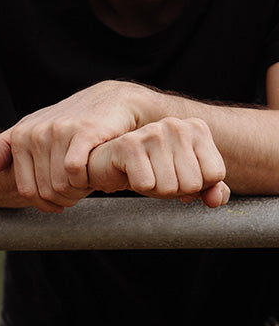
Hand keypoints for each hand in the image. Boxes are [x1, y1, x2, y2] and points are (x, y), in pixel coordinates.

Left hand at [0, 81, 144, 211]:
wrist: (111, 100)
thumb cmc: (71, 120)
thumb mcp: (36, 127)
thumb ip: (9, 146)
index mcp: (21, 136)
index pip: (26, 189)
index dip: (44, 204)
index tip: (58, 205)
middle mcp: (36, 133)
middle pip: (44, 190)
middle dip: (63, 201)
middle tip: (76, 197)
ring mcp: (58, 131)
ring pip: (59, 184)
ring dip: (76, 193)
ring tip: (85, 188)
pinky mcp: (83, 132)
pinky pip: (75, 171)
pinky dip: (84, 181)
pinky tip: (92, 177)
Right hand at [87, 117, 229, 206]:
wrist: (109, 164)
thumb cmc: (151, 171)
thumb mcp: (187, 181)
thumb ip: (211, 190)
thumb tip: (215, 200)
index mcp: (196, 129)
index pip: (215, 175)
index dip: (197, 186)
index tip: (178, 175)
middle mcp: (177, 124)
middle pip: (193, 183)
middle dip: (175, 190)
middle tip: (158, 177)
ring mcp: (153, 132)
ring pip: (169, 187)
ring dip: (155, 190)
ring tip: (144, 174)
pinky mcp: (129, 145)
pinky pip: (146, 185)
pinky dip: (137, 186)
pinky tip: (130, 173)